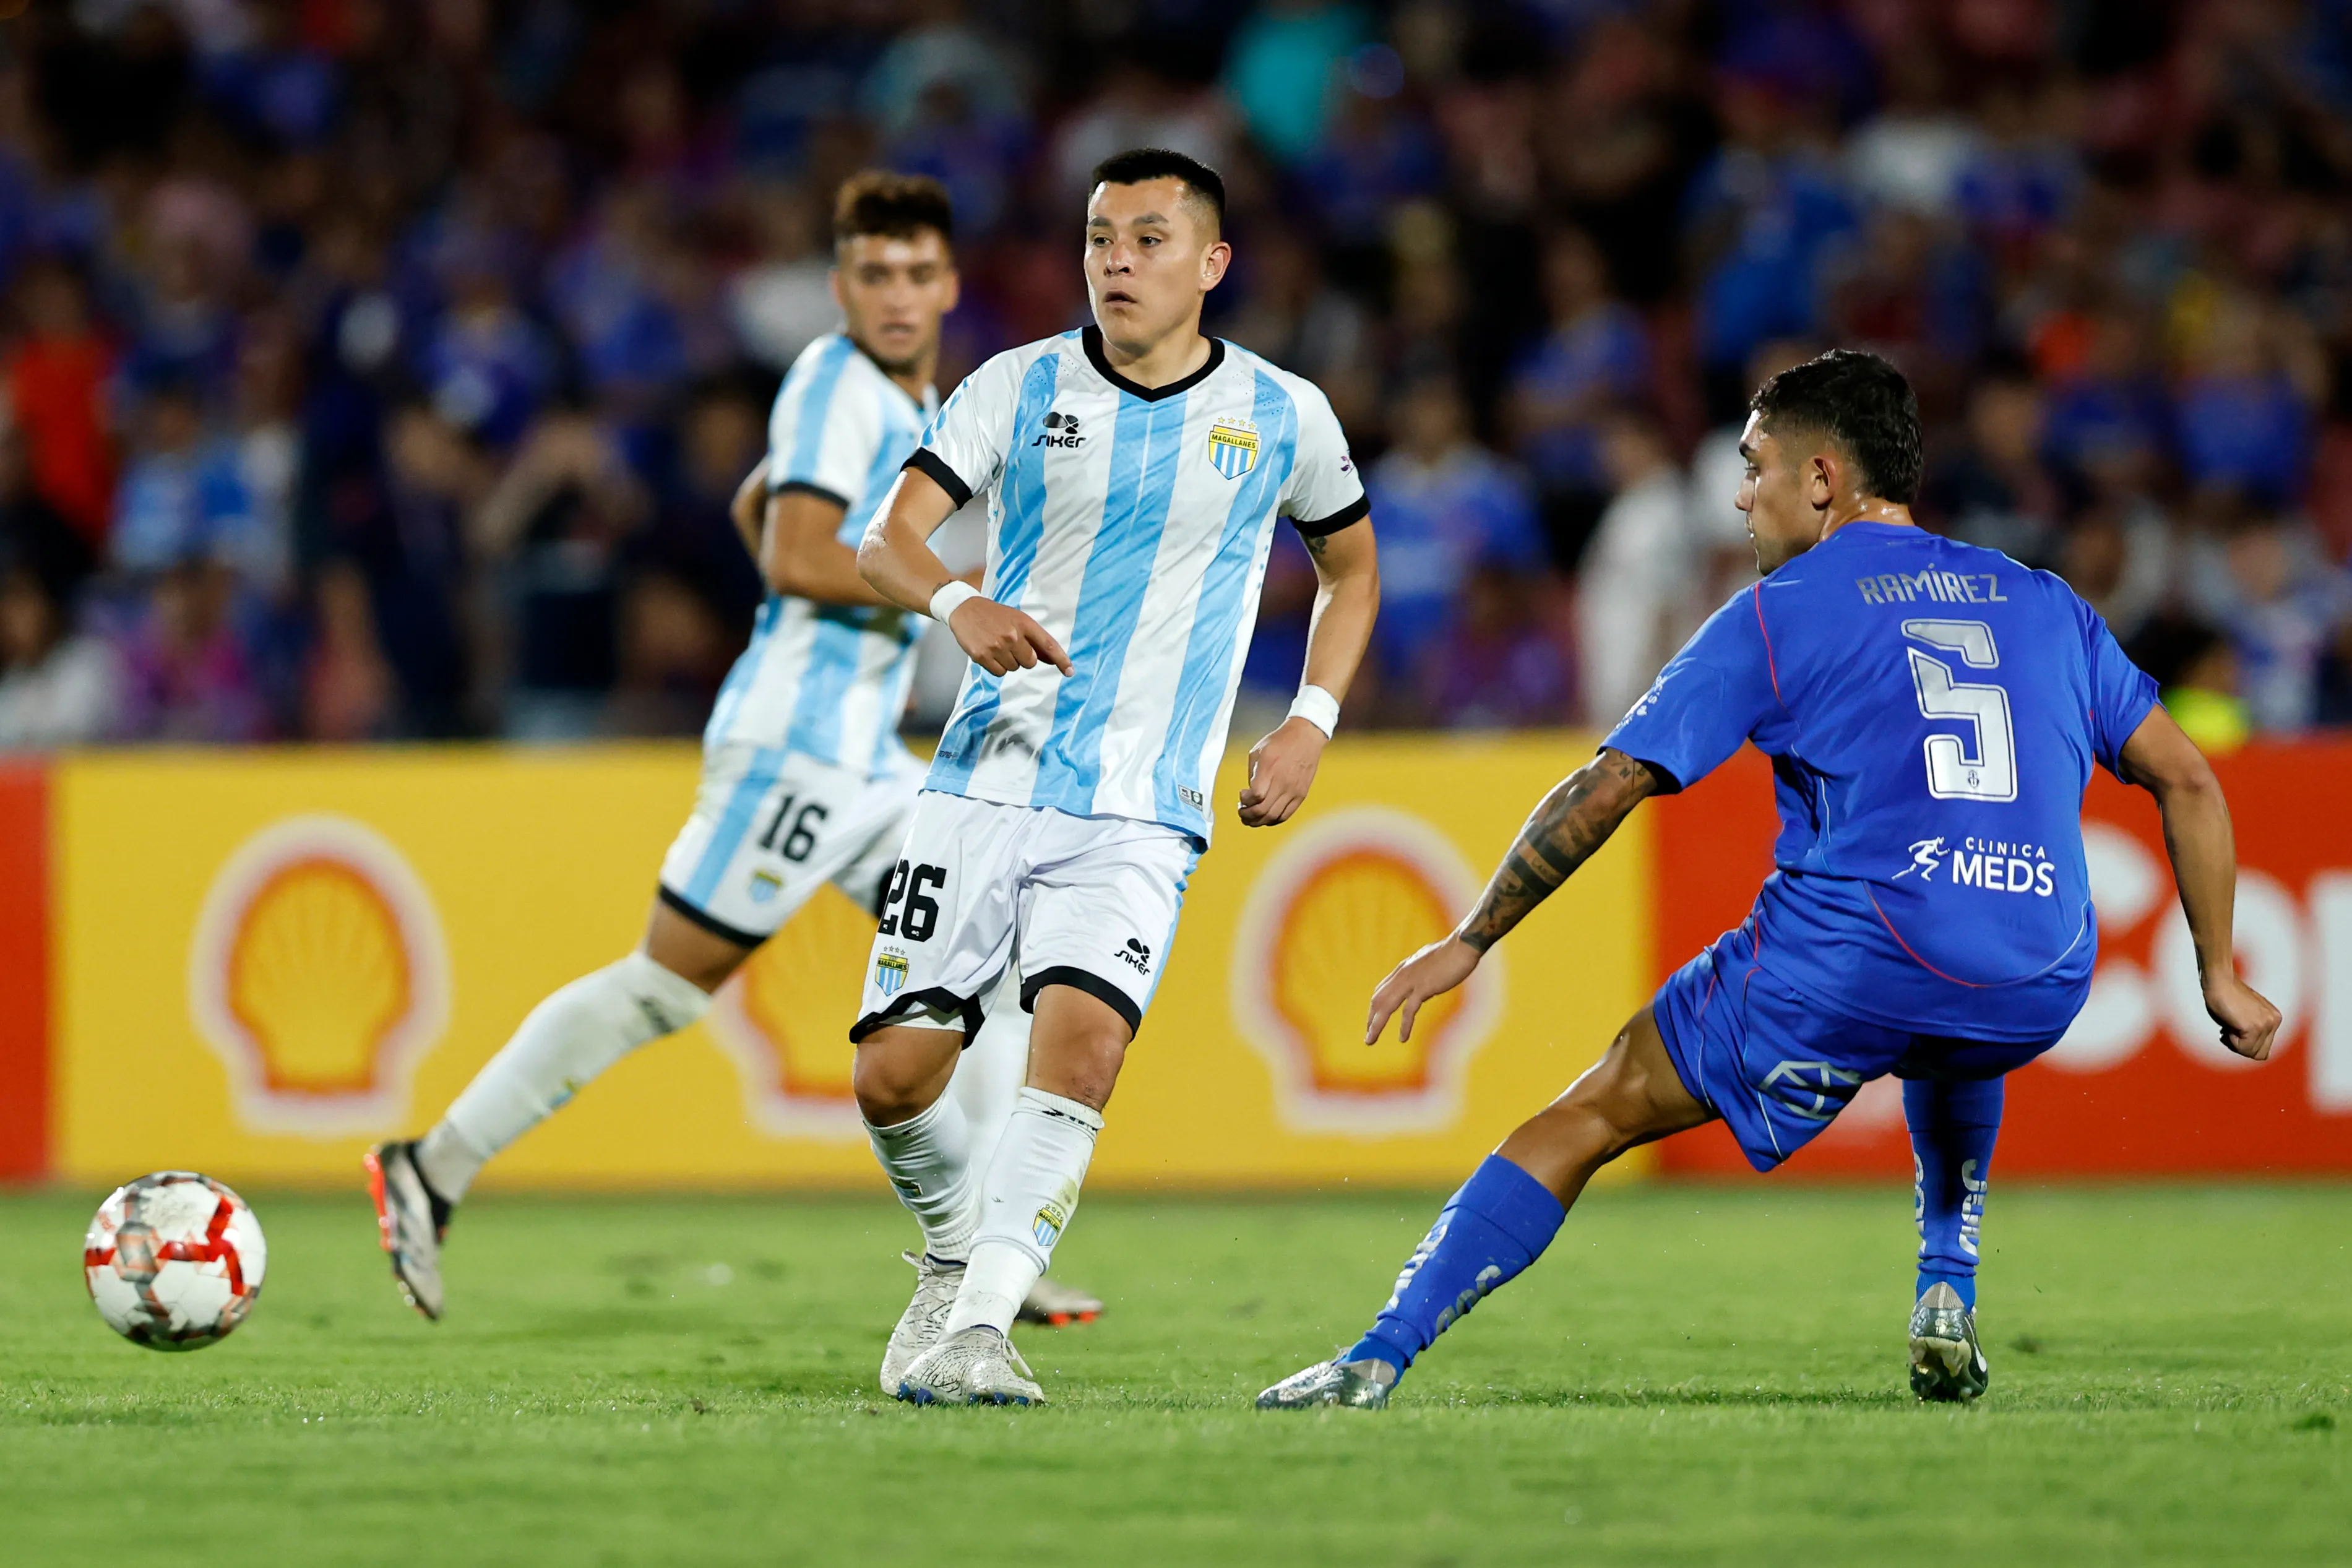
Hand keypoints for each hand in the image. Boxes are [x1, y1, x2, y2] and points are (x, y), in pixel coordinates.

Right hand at [948, 597, 1071, 676]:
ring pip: (1014, 668)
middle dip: (1023, 658)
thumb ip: (1034, 640)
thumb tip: (1052, 660)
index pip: (1048, 645)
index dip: (1061, 659)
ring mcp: (997, 646)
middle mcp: (1013, 635)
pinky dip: (996, 666)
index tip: (1070, 671)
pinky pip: (999, 672)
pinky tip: (989, 652)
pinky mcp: (983, 656)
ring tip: (997, 646)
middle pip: (1030, 663)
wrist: (965, 609)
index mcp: (1024, 623)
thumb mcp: (1017, 620)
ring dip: (1008, 661)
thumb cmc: (995, 615)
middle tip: (1010, 645)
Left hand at [1238, 716, 1325, 826]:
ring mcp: (1293, 790)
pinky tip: (1266, 817)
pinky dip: (1273, 820)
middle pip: (1262, 810)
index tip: (1242, 795)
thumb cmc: (1280, 742)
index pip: (1255, 796)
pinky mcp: (1301, 795)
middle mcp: (1282, 782)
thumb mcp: (1258, 751)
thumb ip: (1252, 774)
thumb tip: (1249, 793)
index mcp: (1269, 768)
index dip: (1244, 800)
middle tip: (1241, 812)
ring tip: (1250, 818)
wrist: (1306, 737)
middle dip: (1247, 815)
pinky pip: (1286, 815)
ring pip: (1273, 817)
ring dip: (1258, 821)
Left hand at [1365, 937, 1480, 1044]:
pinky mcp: (1423, 988)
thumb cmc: (1451, 952)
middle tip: (1368, 1036)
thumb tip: (1422, 990)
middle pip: (1378, 1000)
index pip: (1381, 989)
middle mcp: (1402, 974)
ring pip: (1386, 1006)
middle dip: (1371, 1019)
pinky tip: (1402, 1038)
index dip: (1375, 1007)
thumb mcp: (1429, 963)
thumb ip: (1422, 975)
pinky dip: (1404, 1026)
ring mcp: (1411, 981)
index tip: (1372, 1019)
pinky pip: (1408, 1011)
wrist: (1462, 946)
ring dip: (1376, 1025)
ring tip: (1370, 1040)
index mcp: (1403, 968)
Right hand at [2203, 971, 2282, 1061]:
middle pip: (2260, 1054)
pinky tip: (2227, 1026)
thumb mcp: (2245, 1015)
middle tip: (2229, 1031)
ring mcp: (2265, 1025)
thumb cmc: (2224, 995)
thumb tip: (2249, 1048)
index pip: (2264, 1048)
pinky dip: (2231, 1041)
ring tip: (2228, 1025)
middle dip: (2242, 1047)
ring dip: (2235, 1043)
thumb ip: (2251, 1029)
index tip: (2234, 1031)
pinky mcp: (2254, 1027)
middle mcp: (2274, 1022)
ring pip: (2251, 1052)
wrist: (2219, 980)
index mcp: (2274, 1018)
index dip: (2246, 1045)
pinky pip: (2242, 1048)